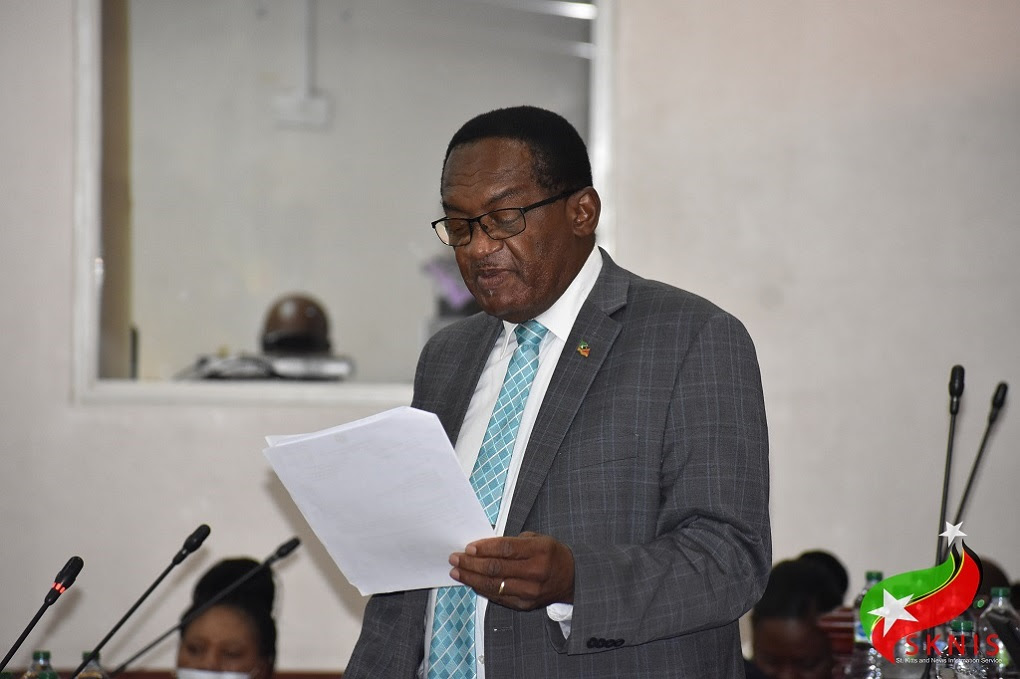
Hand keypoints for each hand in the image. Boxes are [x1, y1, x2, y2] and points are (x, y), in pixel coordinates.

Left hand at [448, 532, 574, 610]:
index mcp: (539, 551)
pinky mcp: (525, 604)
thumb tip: (482, 547)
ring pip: (493, 585)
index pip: (506, 549)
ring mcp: (530, 591)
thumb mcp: (537, 539)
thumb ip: (512, 542)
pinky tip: (472, 582)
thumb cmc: (551, 554)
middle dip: (471, 563)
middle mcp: (535, 572)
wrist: (572, 579)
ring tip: (457, 571)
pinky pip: (498, 597)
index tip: (468, 548)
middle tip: (455, 558)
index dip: (484, 548)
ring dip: (471, 578)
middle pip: (496, 568)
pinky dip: (482, 589)